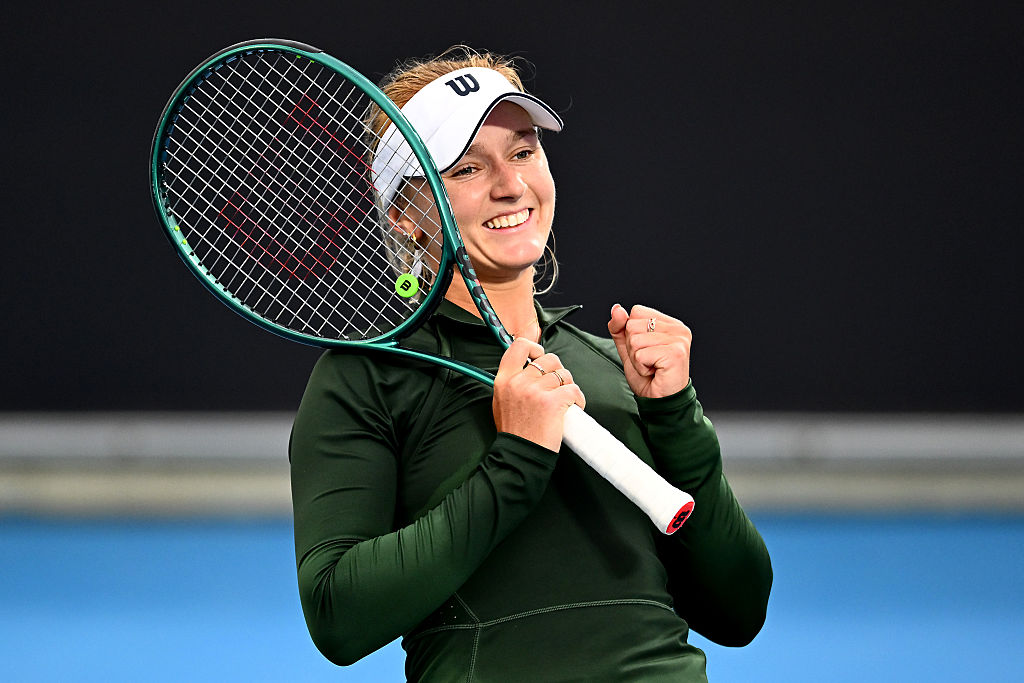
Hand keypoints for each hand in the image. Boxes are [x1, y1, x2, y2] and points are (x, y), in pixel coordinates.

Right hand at [492, 337, 586, 451]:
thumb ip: (512, 382)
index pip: (519, 346)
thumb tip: (528, 366)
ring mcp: (536, 391)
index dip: (534, 347)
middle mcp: (519, 382)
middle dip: (558, 370)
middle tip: (557, 386)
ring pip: (564, 374)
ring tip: (565, 400)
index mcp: (504, 379)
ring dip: (568, 386)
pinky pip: (574, 389)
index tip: (539, 356)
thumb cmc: (514, 432)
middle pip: (549, 359)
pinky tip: (573, 407)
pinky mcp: (553, 402)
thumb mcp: (501, 402)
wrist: (520, 455)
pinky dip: (578, 398)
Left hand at [607, 304, 691, 398]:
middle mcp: (677, 328)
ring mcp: (678, 340)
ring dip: (637, 359)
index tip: (646, 349)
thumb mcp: (629, 348)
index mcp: (669, 323)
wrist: (660, 401)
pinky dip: (641, 367)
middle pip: (633, 325)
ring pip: (635, 340)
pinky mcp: (675, 353)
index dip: (631, 333)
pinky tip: (654, 372)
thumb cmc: (649, 376)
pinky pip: (641, 354)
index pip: (636, 311)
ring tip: (651, 367)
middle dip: (633, 348)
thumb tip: (617, 309)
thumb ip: (620, 328)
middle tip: (649, 361)